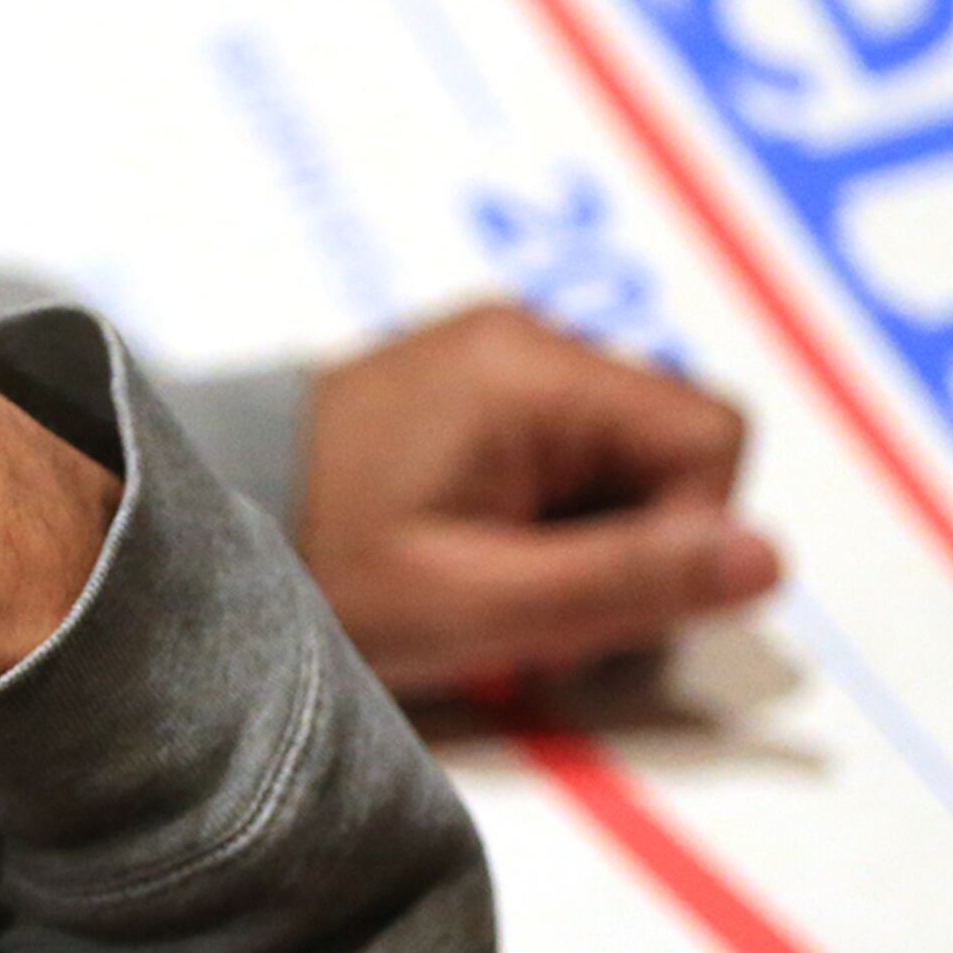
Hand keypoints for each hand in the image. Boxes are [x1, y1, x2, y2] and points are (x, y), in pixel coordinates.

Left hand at [295, 305, 781, 701]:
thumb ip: (625, 583)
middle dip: (636, 543)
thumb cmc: (321, 568)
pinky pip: (568, 450)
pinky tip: (479, 561)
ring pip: (625, 455)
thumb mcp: (479, 601)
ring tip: (499, 592)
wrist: (184, 530)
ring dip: (591, 540)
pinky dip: (548, 518)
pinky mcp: (471, 384)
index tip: (594, 609)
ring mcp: (497, 354)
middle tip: (539, 615)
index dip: (686, 537)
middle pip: (673, 444)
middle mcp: (527, 336)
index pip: (711, 438)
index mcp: (535, 370)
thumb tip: (768, 561)